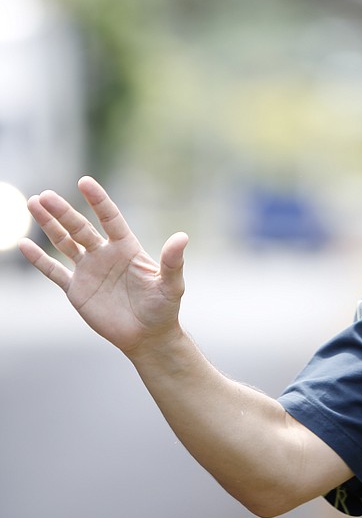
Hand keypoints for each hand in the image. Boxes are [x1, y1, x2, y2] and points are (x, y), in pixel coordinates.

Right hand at [19, 176, 188, 353]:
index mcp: (127, 248)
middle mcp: (105, 254)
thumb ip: (173, 261)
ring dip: (49, 225)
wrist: (148, 336)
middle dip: (62, 212)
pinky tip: (24, 244)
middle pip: (80, 228)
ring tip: (34, 204)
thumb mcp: (171, 284)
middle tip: (44, 196)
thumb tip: (182, 237)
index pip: (110, 219)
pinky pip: (54, 271)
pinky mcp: (76, 290)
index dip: (98, 201)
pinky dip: (39, 259)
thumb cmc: (163, 308)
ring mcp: (89, 271)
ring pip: (64, 243)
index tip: (84, 182)